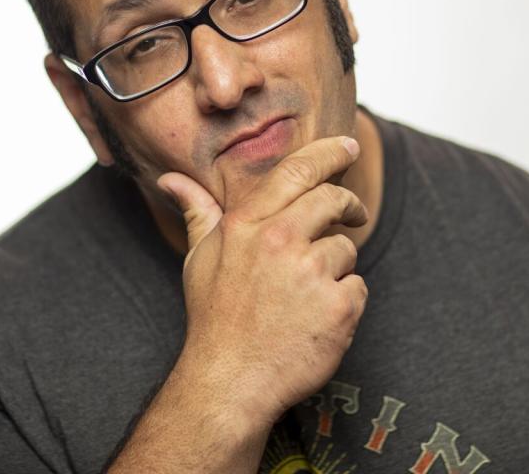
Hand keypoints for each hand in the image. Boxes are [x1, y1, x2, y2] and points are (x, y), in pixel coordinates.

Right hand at [157, 136, 368, 427]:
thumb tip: (171, 180)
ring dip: (336, 267)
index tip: (348, 146)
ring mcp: (311, 273)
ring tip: (306, 295)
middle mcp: (280, 240)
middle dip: (349, 206)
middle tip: (355, 215)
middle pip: (333, 200)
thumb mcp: (200, 258)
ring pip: (346, 249)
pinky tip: (317, 318)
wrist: (231, 381)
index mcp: (248, 223)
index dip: (328, 153)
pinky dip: (345, 301)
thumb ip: (197, 212)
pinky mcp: (339, 306)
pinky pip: (357, 287)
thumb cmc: (215, 317)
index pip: (298, 171)